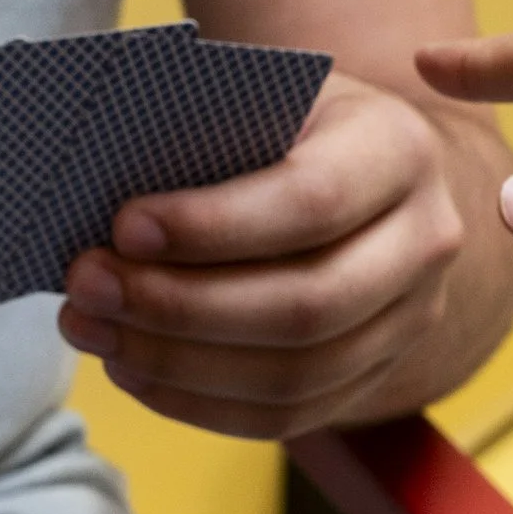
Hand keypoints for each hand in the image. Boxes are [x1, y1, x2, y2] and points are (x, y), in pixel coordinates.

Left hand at [54, 72, 467, 438]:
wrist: (373, 178)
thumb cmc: (295, 125)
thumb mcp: (265, 97)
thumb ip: (209, 132)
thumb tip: (104, 195)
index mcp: (399, 151)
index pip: (311, 203)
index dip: (213, 227)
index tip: (123, 228)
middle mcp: (423, 242)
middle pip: (304, 309)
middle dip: (180, 307)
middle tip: (89, 288)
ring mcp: (409, 322)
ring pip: (293, 377)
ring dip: (176, 364)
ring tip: (94, 330)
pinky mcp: (374, 377)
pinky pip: (286, 417)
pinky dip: (197, 403)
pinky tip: (134, 370)